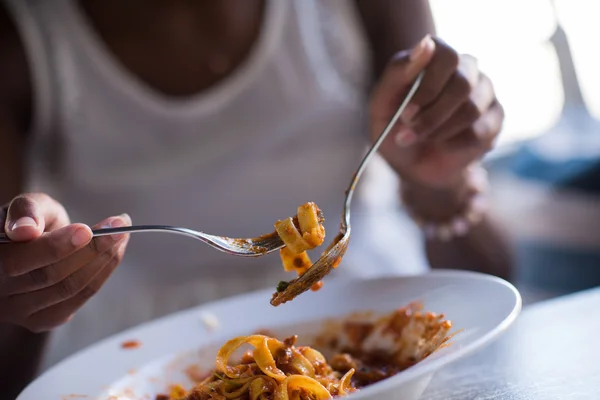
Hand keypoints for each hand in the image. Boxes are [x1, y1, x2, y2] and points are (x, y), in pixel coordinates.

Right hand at [0, 193, 130, 331]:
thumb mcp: (27, 206)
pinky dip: (103, 273)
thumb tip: (26, 230)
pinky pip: (79, 298)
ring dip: (103, 260)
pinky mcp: (42, 319)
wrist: (31, 244)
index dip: (56, 246)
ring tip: (121, 235)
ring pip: (70, 289)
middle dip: (91, 249)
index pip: (19, 261)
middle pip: (51, 276)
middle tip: (119, 226)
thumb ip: (25, 211)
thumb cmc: (29, 221)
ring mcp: (18, 311)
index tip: (86, 230)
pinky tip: (115, 252)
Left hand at [369, 35, 503, 188]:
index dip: (428, 86)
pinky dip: (453, 145)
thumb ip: (398, 71)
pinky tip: (442, 145)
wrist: (411, 164)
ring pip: (472, 109)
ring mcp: (485, 92)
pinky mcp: (495, 119)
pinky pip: (480, 132)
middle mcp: (466, 68)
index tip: (406, 113)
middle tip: (408, 132)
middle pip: (462, 83)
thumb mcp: (381, 103)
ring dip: (439, 131)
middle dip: (431, 116)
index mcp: (437, 56)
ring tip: (419, 138)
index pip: (446, 56)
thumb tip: (426, 43)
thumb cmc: (394, 127)